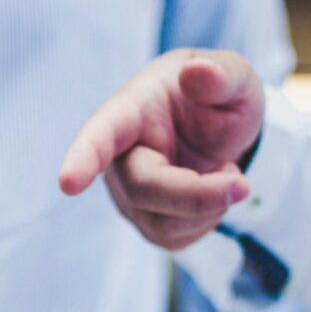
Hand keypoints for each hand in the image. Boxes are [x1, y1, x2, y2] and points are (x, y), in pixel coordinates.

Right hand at [59, 49, 264, 249]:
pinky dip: (208, 220)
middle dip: (196, 195)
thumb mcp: (234, 78)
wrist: (220, 131)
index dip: (83, 158)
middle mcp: (118, 157)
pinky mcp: (146, 222)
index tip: (68, 183)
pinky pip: (175, 238)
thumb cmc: (217, 98)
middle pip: (143, 189)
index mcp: (130, 112)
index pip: (100, 135)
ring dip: (209, 207)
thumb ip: (221, 74)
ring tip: (227, 173)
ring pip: (160, 223)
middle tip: (241, 185)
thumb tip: (197, 73)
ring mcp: (128, 194)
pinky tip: (212, 192)